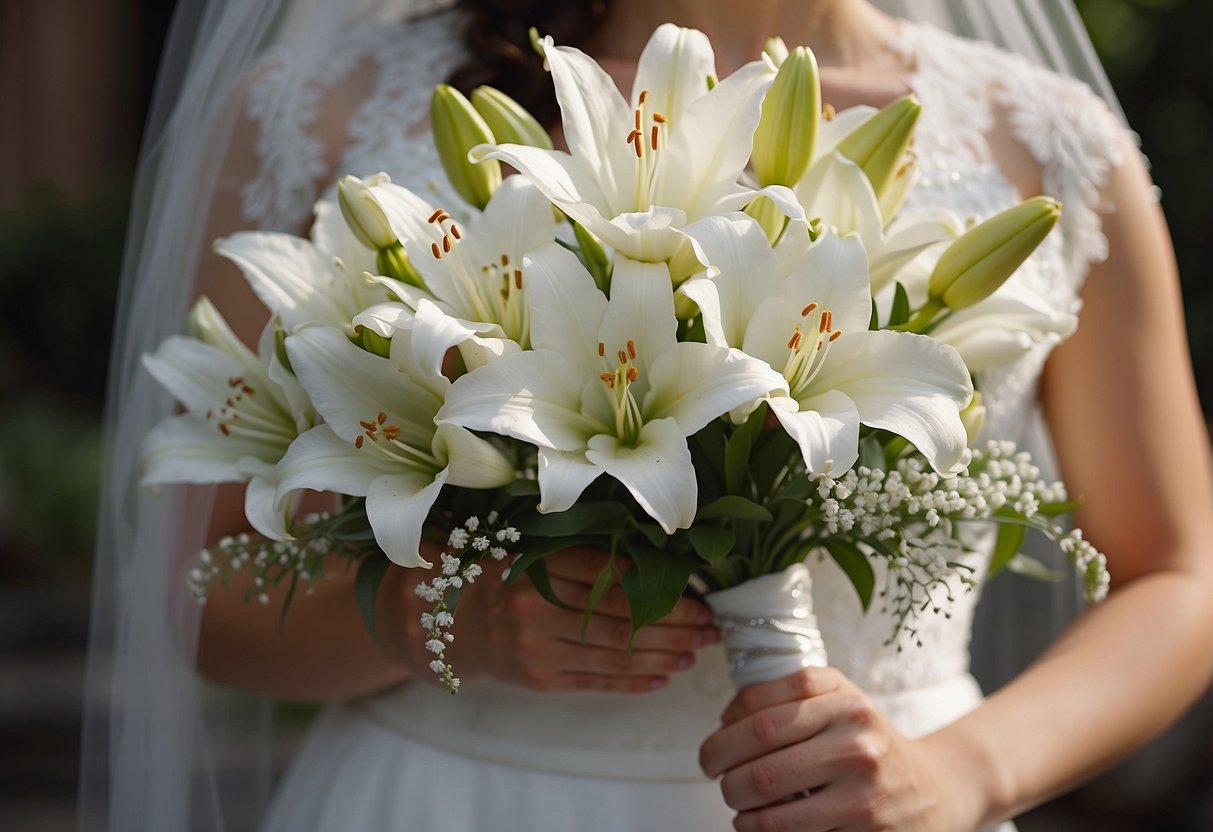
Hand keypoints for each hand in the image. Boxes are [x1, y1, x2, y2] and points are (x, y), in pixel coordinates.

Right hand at [382, 546, 719, 692]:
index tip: (700, 596)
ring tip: (696, 652)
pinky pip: (595, 681)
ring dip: (664, 654)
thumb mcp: (534, 548)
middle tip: (711, 627)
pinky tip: (664, 675)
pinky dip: (633, 680)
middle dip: (675, 625)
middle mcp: (536, 605)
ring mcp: (536, 645)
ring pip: (614, 651)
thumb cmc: (504, 574)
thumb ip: (583, 551)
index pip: (613, 577)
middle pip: (621, 616)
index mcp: (539, 562)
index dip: (662, 589)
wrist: (449, 621)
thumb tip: (657, 556)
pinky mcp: (537, 678)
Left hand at [698, 668, 980, 831]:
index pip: (761, 706)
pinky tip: (760, 825)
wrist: (935, 789)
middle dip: (723, 771)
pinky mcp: (864, 828)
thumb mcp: (841, 702)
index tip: (713, 747)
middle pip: (759, 752)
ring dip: (740, 809)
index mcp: (843, 698)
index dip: (724, 729)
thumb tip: (726, 720)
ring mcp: (862, 786)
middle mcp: (855, 737)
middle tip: (717, 778)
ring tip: (739, 806)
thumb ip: (789, 697)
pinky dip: (762, 831)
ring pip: (771, 802)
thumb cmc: (871, 744)